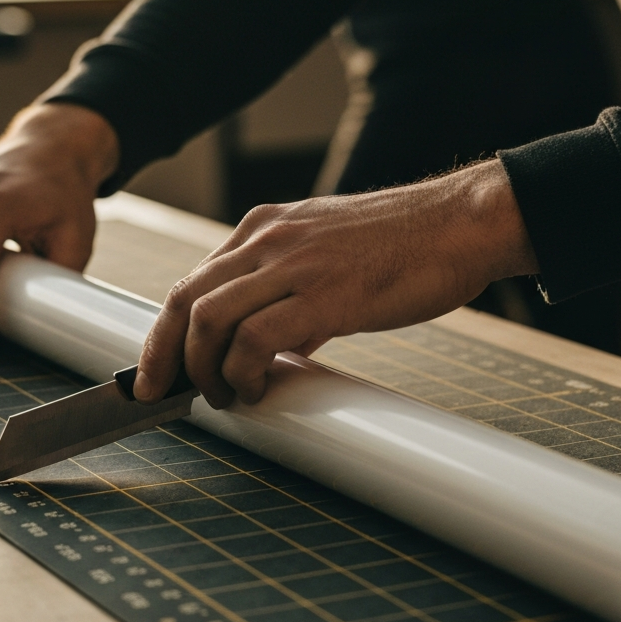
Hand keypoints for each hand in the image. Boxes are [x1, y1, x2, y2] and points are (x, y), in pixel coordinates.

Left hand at [135, 160, 537, 408]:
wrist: (461, 224)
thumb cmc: (404, 243)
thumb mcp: (328, 255)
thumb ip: (290, 292)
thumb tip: (269, 347)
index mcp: (265, 228)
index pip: (192, 282)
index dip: (166, 332)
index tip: (159, 368)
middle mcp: (268, 239)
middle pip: (185, 301)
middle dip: (162, 356)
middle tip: (162, 394)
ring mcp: (294, 264)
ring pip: (209, 320)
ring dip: (205, 371)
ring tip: (226, 398)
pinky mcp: (325, 294)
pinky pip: (256, 339)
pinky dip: (245, 373)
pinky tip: (259, 389)